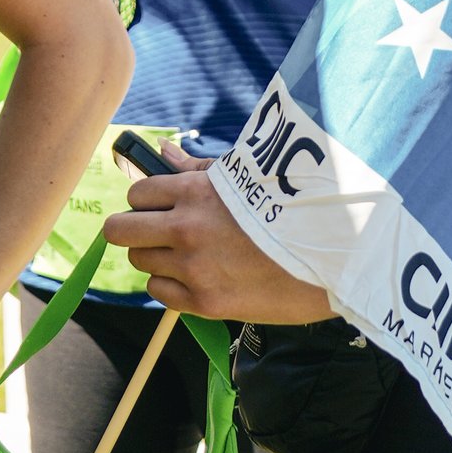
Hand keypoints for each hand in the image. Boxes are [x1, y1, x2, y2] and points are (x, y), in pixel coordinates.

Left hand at [101, 157, 332, 322]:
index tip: (160, 209)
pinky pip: (160, 292)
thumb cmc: (290, 211)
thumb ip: (195, 169)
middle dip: (132, 230)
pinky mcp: (205, 302)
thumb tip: (161, 151)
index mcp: (196, 192)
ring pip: (141, 262)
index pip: (137, 194)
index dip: (146, 201)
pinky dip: (172, 285)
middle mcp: (186, 229)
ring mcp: (193, 268)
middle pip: (120, 231)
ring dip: (157, 258)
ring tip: (190, 256)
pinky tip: (197, 277)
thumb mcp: (244, 180)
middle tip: (155, 234)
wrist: (331, 259)